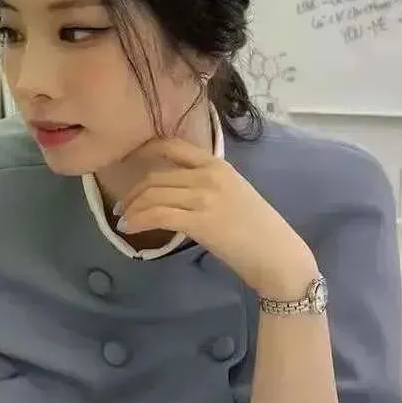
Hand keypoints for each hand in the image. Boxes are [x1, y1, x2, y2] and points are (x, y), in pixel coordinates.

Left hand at [117, 139, 317, 298]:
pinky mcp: (201, 221)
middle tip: (123, 206)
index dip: (145, 151)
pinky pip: (159, 215)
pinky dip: (140, 221)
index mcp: (218, 165)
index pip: (173, 147)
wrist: (278, 256)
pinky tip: (131, 229)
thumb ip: (206, 185)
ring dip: (133, 208)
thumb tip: (174, 191)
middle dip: (133, 192)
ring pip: (154, 195)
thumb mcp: (234, 194)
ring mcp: (205, 197)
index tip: (129, 162)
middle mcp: (210, 175)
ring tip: (124, 220)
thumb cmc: (258, 230)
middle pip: (157, 176)